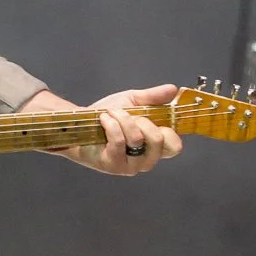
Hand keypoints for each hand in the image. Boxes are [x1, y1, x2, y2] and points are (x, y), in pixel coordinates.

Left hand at [31, 85, 182, 175]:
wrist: (80, 124)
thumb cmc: (109, 116)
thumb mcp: (133, 102)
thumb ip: (153, 97)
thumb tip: (173, 89)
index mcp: (155, 147)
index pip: (174, 146)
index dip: (169, 130)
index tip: (155, 116)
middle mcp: (146, 160)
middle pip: (158, 140)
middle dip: (142, 120)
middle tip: (129, 115)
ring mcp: (130, 166)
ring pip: (137, 138)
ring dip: (122, 119)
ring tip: (111, 113)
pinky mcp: (113, 166)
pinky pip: (119, 141)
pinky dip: (111, 124)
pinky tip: (104, 119)